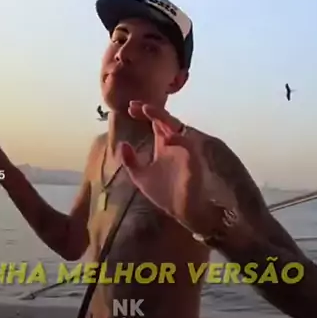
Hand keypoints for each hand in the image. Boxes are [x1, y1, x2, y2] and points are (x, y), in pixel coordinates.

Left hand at [121, 102, 235, 235]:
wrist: (182, 212)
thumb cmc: (165, 194)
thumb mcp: (141, 177)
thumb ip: (131, 161)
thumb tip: (123, 144)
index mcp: (163, 146)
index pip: (155, 123)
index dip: (144, 113)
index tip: (129, 108)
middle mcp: (175, 145)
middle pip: (165, 120)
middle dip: (152, 111)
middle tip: (136, 105)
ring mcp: (185, 152)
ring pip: (176, 128)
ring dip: (163, 118)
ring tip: (148, 111)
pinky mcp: (194, 162)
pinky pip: (189, 147)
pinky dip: (179, 140)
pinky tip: (167, 136)